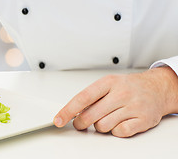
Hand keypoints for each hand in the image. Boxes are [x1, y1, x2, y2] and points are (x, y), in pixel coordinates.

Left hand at [53, 67, 177, 136]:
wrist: (156, 88)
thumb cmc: (128, 87)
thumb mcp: (108, 84)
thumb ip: (91, 97)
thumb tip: (71, 112)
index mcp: (108, 82)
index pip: (83, 98)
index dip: (68, 110)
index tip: (58, 119)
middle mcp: (121, 93)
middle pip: (90, 115)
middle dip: (81, 123)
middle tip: (81, 123)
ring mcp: (133, 106)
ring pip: (103, 126)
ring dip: (100, 126)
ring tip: (106, 118)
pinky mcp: (143, 120)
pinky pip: (119, 133)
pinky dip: (115, 131)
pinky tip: (119, 122)